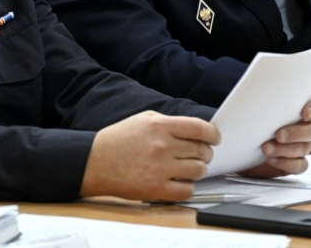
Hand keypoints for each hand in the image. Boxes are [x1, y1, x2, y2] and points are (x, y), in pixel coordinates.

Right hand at [80, 110, 220, 201]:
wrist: (96, 162)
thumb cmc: (118, 140)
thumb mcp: (143, 119)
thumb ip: (169, 122)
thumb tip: (194, 130)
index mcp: (160, 126)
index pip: (200, 128)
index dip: (213, 134)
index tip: (214, 138)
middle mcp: (163, 146)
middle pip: (202, 151)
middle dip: (204, 153)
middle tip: (198, 154)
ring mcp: (161, 169)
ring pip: (199, 171)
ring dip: (197, 170)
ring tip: (187, 168)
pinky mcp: (157, 189)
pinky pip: (187, 190)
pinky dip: (187, 186)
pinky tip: (178, 181)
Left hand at [241, 95, 310, 177]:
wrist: (235, 145)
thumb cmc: (247, 120)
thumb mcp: (253, 105)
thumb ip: (264, 98)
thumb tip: (257, 89)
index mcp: (300, 108)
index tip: (304, 113)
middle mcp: (304, 127)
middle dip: (297, 132)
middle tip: (278, 134)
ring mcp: (301, 146)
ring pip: (305, 148)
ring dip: (286, 149)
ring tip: (265, 148)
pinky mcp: (294, 162)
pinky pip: (300, 165)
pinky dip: (287, 163)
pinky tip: (272, 160)